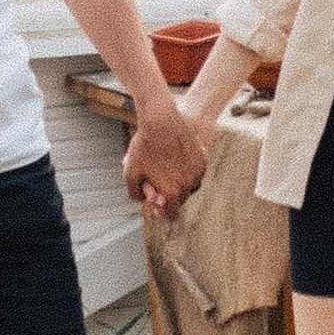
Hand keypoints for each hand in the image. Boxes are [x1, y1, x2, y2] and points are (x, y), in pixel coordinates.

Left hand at [126, 97, 209, 216]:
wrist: (161, 120)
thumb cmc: (144, 146)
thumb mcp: (130, 172)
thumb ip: (134, 193)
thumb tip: (144, 199)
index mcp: (172, 192)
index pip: (172, 214)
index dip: (162, 212)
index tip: (156, 203)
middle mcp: (189, 185)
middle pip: (180, 199)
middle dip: (170, 194)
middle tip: (158, 181)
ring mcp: (198, 171)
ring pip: (190, 185)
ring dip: (180, 182)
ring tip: (167, 168)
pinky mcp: (203, 158)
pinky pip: (196, 171)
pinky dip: (188, 169)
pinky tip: (176, 158)